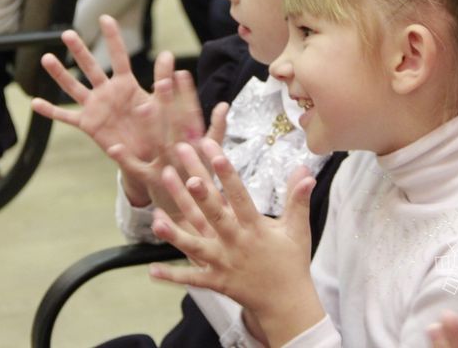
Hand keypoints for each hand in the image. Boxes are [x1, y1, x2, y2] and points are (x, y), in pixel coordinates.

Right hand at [31, 15, 225, 207]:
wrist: (157, 161)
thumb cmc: (167, 135)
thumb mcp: (178, 116)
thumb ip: (183, 96)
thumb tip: (188, 72)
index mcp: (131, 87)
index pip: (122, 58)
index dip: (114, 39)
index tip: (106, 18)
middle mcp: (112, 94)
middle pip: (93, 67)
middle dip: (81, 50)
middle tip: (67, 32)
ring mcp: (98, 109)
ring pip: (76, 88)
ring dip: (60, 74)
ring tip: (45, 58)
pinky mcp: (91, 127)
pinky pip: (68, 118)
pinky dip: (52, 112)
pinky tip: (34, 103)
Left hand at [149, 141, 324, 345]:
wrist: (286, 304)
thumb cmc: (291, 262)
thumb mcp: (297, 229)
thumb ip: (298, 199)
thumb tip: (305, 172)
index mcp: (255, 228)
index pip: (239, 196)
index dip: (227, 174)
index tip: (215, 153)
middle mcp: (236, 243)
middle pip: (214, 214)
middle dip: (199, 194)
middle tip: (184, 173)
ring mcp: (224, 263)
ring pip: (196, 246)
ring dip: (176, 234)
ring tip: (156, 220)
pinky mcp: (217, 282)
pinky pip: (192, 279)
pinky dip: (173, 276)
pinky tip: (153, 269)